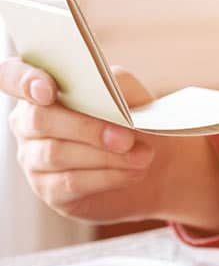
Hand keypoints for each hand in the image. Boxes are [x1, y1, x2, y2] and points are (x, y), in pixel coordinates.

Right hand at [1, 57, 218, 231]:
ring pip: (57, 153)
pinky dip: (107, 177)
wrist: (158, 168)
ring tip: (142, 157)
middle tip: (127, 139)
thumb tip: (103, 89)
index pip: (10, 75)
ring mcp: (33, 158)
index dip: (22, 80)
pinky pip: (70, 182)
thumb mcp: (133, 97)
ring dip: (106, 156)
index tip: (47, 91)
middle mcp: (27, 122)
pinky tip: (133, 173)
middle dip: (88, 128)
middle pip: (40, 119)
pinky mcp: (49, 190)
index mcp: (41, 88)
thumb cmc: (136, 124)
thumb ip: (116, 84)